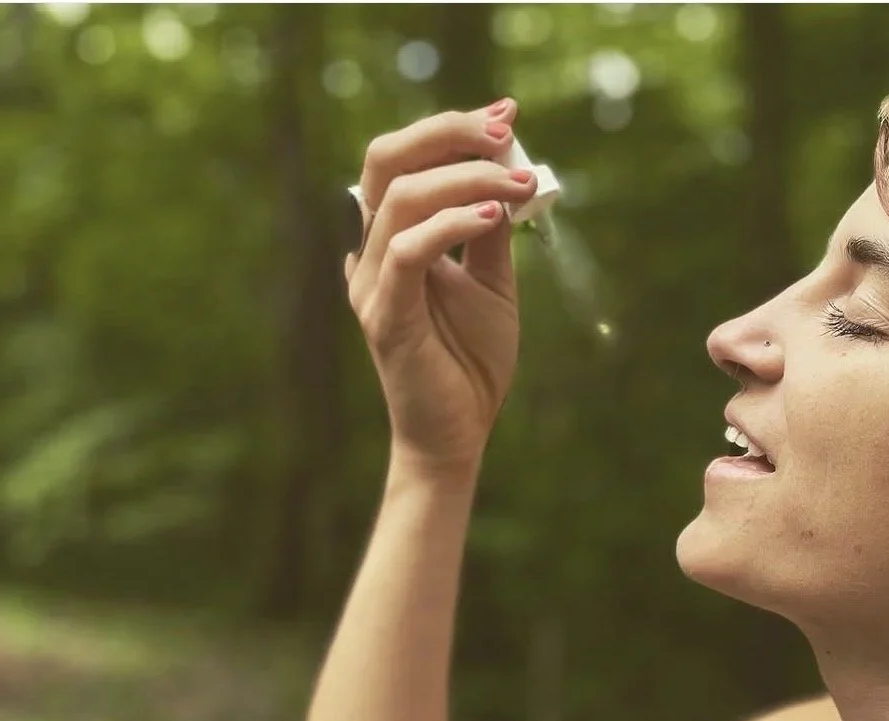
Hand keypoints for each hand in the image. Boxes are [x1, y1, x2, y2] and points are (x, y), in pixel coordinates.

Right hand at [346, 97, 538, 479]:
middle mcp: (373, 255)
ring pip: (400, 199)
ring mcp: (371, 284)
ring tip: (517, 184)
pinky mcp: (384, 316)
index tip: (506, 116)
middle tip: (504, 129)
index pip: (404, 162)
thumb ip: (490, 232)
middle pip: (386, 161)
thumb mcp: (492, 285)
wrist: (458, 435)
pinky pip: (408, 251)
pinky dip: (451, 224)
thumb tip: (507, 173)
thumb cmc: (471, 365)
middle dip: (447, 133)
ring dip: (465, 179)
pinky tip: (495, 218)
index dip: (450, 129)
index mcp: (394, 242)